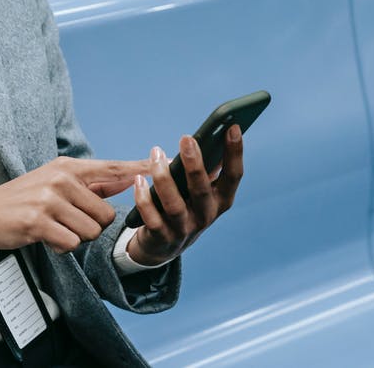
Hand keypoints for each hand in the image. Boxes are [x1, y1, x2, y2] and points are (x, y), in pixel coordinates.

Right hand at [0, 157, 148, 253]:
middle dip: (91, 226)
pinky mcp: (38, 222)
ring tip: (53, 227)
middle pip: (106, 214)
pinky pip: (71, 244)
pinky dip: (61, 247)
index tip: (163, 161)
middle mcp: (60, 179)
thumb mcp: (52, 182)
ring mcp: (49, 200)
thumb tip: (124, 179)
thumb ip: (88, 184)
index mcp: (67, 167)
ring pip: (90, 231)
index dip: (139, 167)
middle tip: (66, 222)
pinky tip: (44, 237)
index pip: (112, 167)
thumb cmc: (21, 200)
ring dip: (75, 237)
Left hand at [127, 125, 243, 265]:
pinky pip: (152, 218)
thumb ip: (202, 167)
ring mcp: (185, 228)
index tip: (232, 127)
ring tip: (155, 154)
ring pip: (175, 204)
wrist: (164, 245)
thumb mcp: (197, 189)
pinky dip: (144, 199)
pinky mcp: (162, 237)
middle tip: (186, 138)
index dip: (235, 152)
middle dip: (195, 163)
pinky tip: (138, 180)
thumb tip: (204, 135)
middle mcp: (206, 215)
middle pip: (202, 189)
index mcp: (221, 200)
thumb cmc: (184, 204)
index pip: (233, 176)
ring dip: (163, 177)